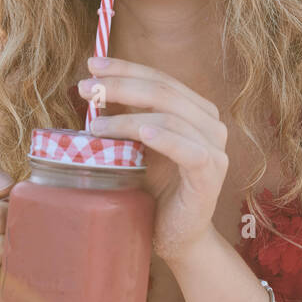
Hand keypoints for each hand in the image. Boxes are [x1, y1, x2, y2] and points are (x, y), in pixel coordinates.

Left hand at [77, 56, 227, 263]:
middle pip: (165, 92)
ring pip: (172, 117)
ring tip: (95, 124)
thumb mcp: (137, 146)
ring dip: (129, 117)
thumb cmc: (154, 190)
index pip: (160, 79)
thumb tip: (92, 89)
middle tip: (86, 88)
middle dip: (122, 85)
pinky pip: (190, 150)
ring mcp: (215, 149)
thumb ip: (128, 118)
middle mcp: (210, 124)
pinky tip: (142, 133)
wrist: (175, 237)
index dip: (126, 68)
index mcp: (195, 111)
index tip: (92, 64)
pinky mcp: (211, 175)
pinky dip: (166, 138)